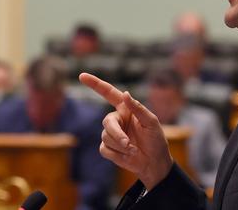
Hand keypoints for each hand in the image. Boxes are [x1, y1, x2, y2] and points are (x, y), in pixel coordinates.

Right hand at [79, 72, 172, 189]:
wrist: (154, 162)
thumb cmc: (155, 139)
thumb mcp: (151, 122)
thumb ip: (138, 108)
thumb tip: (125, 93)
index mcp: (125, 109)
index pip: (108, 93)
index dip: (95, 84)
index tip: (82, 76)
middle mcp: (117, 119)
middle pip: (107, 122)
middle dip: (117, 133)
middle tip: (128, 143)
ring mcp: (111, 134)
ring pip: (106, 136)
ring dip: (120, 145)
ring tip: (133, 150)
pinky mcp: (108, 148)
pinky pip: (104, 149)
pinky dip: (117, 154)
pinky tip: (128, 156)